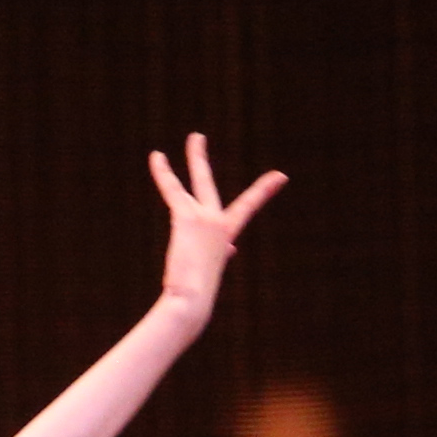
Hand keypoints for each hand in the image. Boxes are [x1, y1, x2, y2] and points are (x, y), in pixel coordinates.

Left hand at [147, 132, 286, 312]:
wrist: (193, 299)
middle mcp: (218, 222)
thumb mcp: (209, 272)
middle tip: (196, 136)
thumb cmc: (197, 294)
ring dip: (191, 158)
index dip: (262, 192)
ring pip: (192, 182)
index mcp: (224, 235)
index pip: (244, 209)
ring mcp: (205, 218)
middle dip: (199, 159)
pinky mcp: (188, 218)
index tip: (280, 176)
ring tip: (188, 137)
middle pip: (207, 183)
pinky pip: (172, 190)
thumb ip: (217, 254)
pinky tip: (157, 157)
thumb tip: (231, 248)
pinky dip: (163, 173)